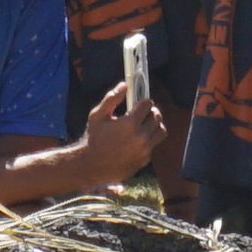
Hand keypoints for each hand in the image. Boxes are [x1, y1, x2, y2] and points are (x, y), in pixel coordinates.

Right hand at [78, 73, 169, 188]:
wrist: (90, 166)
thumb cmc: (93, 138)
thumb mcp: (98, 115)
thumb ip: (112, 98)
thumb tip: (125, 85)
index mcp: (130, 123)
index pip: (148, 104)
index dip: (143, 102)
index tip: (139, 103)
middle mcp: (140, 137)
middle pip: (157, 116)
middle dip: (150, 112)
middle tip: (142, 114)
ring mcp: (144, 150)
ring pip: (161, 131)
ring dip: (154, 126)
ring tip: (144, 126)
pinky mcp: (144, 160)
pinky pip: (153, 145)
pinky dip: (148, 141)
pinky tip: (136, 141)